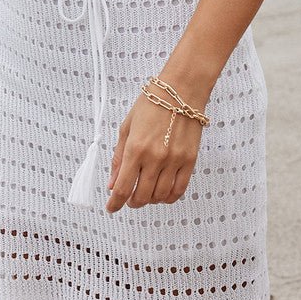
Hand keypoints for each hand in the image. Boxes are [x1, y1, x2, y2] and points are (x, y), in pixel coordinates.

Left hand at [105, 91, 203, 213]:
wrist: (181, 91)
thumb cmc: (151, 105)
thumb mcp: (127, 127)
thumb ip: (118, 157)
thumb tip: (112, 183)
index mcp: (135, 148)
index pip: (122, 187)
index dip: (115, 203)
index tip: (111, 208)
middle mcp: (154, 158)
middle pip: (141, 196)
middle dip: (132, 202)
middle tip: (129, 199)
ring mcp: (174, 161)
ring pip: (159, 196)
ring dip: (149, 200)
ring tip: (145, 193)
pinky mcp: (190, 161)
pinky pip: (178, 190)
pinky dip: (168, 197)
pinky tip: (162, 193)